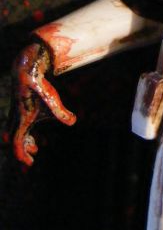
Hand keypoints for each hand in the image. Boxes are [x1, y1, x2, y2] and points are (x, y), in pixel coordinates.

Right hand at [8, 42, 76, 165]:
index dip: (23, 156)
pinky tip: (36, 132)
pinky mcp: (18, 108)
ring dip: (25, 141)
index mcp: (22, 121)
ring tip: (37, 146)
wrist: (27, 71)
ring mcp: (15, 114)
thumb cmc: (39, 87)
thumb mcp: (52, 101)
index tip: (31, 164)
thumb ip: (62, 114)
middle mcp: (16, 120)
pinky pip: (18, 125)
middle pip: (15, 142)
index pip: (17, 145)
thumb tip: (74, 122)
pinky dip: (26, 132)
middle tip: (31, 160)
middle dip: (23, 152)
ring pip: (16, 134)